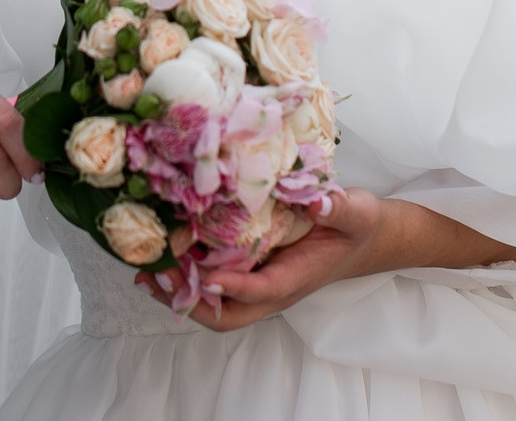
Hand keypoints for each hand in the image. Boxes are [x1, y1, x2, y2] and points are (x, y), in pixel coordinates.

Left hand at [134, 189, 515, 331]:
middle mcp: (272, 288)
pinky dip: (187, 275)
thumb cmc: (361, 225)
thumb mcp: (358, 210)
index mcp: (296, 278)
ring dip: (180, 292)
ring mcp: (260, 283)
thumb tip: (315, 200)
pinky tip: (164, 252)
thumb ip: (338, 207)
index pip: (259, 290)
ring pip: (215, 305)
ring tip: (147, 269)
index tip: (203, 271)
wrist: (368, 236)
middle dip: (189, 301)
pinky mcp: (251, 269)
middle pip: (226, 316)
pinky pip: (214, 284)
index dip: (230, 285)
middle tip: (156, 274)